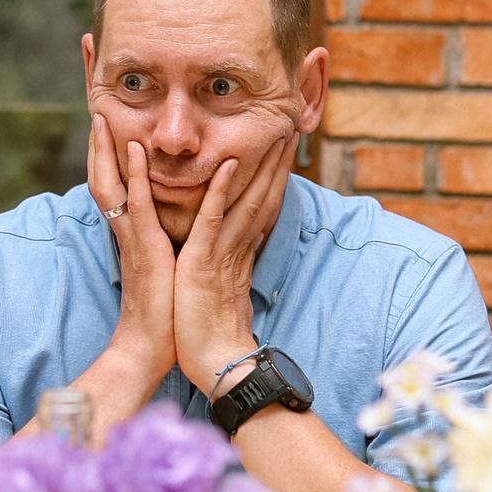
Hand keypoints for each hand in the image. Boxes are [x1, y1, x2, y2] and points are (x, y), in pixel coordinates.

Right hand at [87, 114, 178, 391]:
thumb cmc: (162, 310)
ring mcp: (133, 239)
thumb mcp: (161, 266)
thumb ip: (160, 242)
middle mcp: (126, 232)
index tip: (107, 124)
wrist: (151, 346)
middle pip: (103, 178)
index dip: (108, 155)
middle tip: (95, 109)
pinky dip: (135, 176)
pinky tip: (135, 149)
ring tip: (105, 117)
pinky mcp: (145, 249)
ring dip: (109, 149)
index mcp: (132, 234)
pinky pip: (138, 207)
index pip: (115, 186)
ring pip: (114, 185)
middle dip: (98, 143)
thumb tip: (167, 226)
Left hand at [173, 133, 294, 396]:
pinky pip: (214, 219)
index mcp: (241, 254)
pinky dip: (221, 190)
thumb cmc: (211, 334)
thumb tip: (240, 253)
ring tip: (272, 132)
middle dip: (276, 162)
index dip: (273, 178)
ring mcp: (224, 253)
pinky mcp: (204, 260)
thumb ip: (232, 267)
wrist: (216, 365)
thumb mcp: (223, 291)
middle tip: (287, 126)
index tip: (282, 150)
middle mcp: (239, 248)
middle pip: (263, 197)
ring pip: (246, 200)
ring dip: (260, 165)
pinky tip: (230, 163)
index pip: (262, 208)